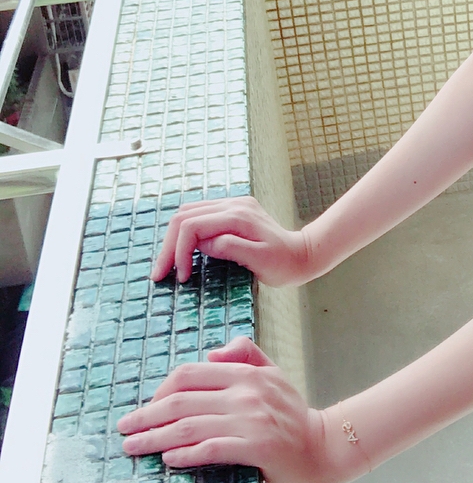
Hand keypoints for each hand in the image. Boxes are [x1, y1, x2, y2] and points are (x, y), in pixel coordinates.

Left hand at [116, 337, 344, 482]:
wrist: (323, 446)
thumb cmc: (292, 414)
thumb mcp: (272, 374)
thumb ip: (245, 355)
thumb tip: (212, 353)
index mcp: (246, 373)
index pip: (191, 374)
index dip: (160, 390)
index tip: (144, 408)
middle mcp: (247, 392)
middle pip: (183, 400)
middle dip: (146, 416)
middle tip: (124, 428)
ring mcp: (252, 420)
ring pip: (190, 426)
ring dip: (155, 439)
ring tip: (133, 448)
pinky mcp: (257, 446)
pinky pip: (212, 448)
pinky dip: (186, 454)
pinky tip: (168, 459)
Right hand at [152, 196, 310, 285]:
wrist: (303, 255)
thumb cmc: (284, 264)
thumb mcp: (261, 260)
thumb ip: (232, 248)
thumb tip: (204, 243)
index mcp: (238, 216)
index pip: (192, 225)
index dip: (179, 251)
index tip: (181, 277)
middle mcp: (233, 205)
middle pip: (184, 216)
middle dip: (169, 245)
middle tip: (160, 274)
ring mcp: (232, 206)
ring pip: (188, 214)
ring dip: (174, 239)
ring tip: (169, 265)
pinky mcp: (232, 212)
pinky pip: (199, 217)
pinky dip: (186, 234)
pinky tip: (183, 253)